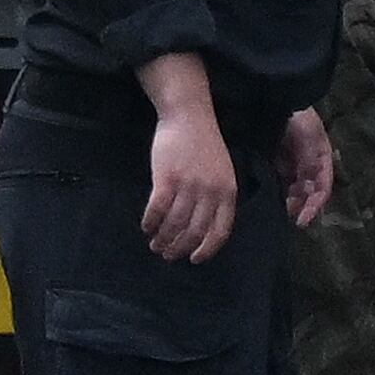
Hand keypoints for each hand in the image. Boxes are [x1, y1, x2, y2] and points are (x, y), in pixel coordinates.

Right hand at [143, 94, 239, 262]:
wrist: (189, 116)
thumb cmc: (204, 145)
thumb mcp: (222, 172)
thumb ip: (217, 197)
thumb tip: (203, 228)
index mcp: (228, 191)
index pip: (220, 230)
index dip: (207, 249)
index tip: (194, 259)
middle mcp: (211, 192)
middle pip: (195, 232)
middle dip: (179, 248)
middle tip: (167, 254)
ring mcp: (189, 185)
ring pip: (175, 224)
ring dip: (163, 238)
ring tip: (155, 244)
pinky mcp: (167, 178)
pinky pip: (157, 210)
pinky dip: (150, 222)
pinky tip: (146, 226)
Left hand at [281, 108, 336, 226]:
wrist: (277, 101)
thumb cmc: (299, 121)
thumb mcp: (311, 143)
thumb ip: (312, 167)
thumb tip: (309, 191)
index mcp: (322, 161)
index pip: (322, 190)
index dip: (314, 207)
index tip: (300, 221)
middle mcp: (308, 165)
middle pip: (306, 193)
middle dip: (299, 207)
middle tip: (285, 220)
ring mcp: (291, 164)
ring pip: (291, 190)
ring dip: (287, 203)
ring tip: (274, 214)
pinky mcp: (274, 162)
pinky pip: (277, 182)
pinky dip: (274, 192)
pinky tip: (265, 199)